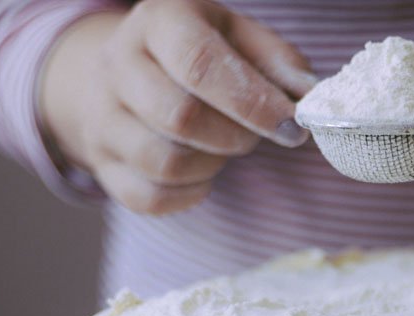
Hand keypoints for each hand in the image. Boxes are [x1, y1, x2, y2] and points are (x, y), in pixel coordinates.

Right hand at [39, 0, 316, 214]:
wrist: (128, 71)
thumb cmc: (201, 54)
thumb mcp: (241, 39)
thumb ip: (280, 64)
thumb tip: (311, 97)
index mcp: (160, 20)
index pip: (200, 63)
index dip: (252, 103)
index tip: (292, 128)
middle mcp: (119, 62)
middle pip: (179, 117)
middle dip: (235, 137)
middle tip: (253, 134)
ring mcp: (102, 115)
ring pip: (164, 163)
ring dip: (212, 166)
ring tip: (223, 147)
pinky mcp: (101, 162)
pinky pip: (150, 197)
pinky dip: (190, 194)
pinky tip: (202, 172)